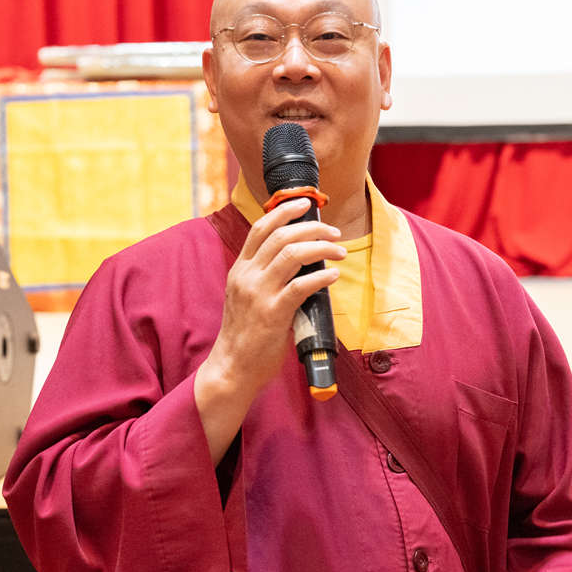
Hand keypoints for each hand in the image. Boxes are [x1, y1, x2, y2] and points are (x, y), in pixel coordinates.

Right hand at [194, 197, 345, 462]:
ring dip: (322, 247)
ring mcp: (258, 294)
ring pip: (292, 254)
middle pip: (281, 235)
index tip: (305, 204)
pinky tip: (333, 276)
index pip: (261, 228)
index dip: (284, 210)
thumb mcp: (247, 297)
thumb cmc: (245, 334)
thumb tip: (302, 262)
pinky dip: (321, 276)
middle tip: (334, 232)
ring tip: (340, 251)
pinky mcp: (272, 314)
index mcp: (240, 269)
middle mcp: (247, 276)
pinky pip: (301, 286)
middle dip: (312, 227)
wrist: (232, 368)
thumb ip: (266, 277)